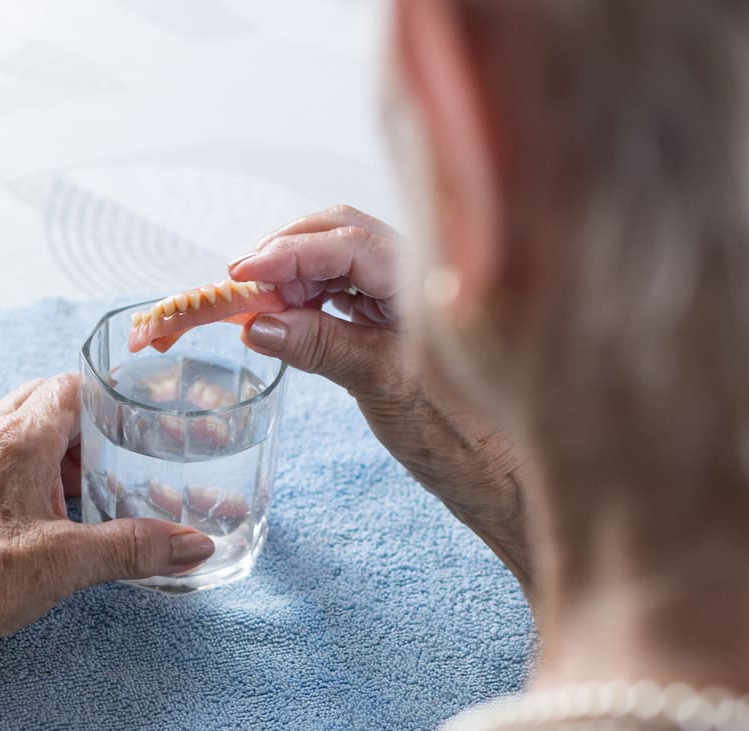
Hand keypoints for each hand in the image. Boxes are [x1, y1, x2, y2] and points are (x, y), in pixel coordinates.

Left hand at [0, 374, 214, 663]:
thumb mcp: (70, 562)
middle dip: (84, 424)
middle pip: (41, 403)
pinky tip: (19, 493)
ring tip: (77, 481)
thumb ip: (138, 547)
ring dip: (47, 444)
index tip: (136, 414)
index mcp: (19, 440)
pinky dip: (7, 463)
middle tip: (116, 454)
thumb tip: (194, 544)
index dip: (107, 396)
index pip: (69, 387)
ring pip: (8, 427)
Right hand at [230, 205, 531, 590]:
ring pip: (342, 260)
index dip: (288, 252)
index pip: (347, 241)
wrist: (506, 478)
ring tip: (259, 305)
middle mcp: (424, 276)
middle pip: (342, 235)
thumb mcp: (386, 389)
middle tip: (242, 286)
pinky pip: (349, 290)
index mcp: (431, 281)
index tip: (241, 274)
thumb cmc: (467, 440)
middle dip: (286, 253)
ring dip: (295, 274)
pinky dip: (311, 297)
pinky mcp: (401, 320)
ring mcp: (413, 295)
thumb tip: (259, 322)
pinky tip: (289, 317)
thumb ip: (325, 347)